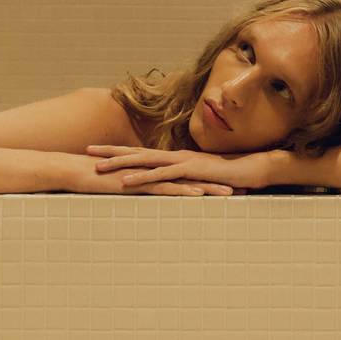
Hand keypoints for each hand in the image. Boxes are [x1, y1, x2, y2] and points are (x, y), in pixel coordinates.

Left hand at [85, 145, 278, 192]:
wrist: (253, 168)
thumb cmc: (228, 175)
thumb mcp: (201, 180)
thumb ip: (186, 182)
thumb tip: (173, 189)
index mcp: (174, 158)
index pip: (141, 153)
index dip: (119, 152)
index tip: (98, 151)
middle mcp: (173, 156)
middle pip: (136, 152)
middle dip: (111, 152)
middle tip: (87, 151)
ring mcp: (180, 162)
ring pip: (144, 162)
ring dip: (120, 164)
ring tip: (99, 168)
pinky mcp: (189, 171)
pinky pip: (160, 175)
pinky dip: (142, 178)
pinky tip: (126, 182)